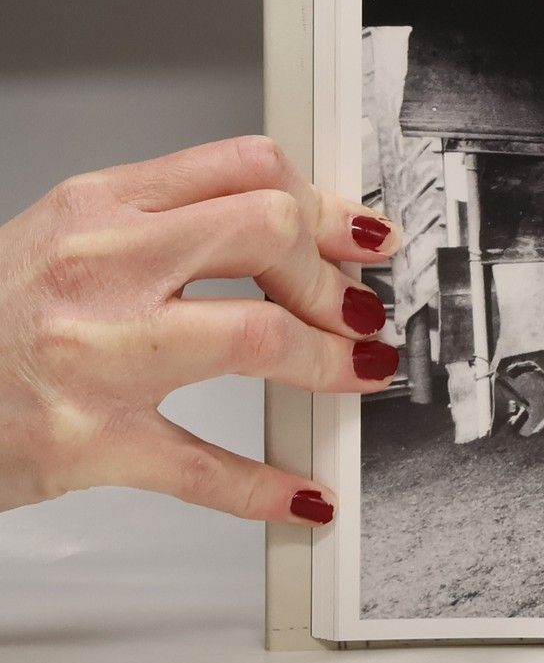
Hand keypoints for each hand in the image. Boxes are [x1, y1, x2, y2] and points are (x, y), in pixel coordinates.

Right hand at [0, 136, 400, 521]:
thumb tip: (289, 230)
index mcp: (100, 206)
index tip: (355, 237)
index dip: (321, 203)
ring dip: (330, 361)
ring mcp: (99, 358)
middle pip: (265, 233)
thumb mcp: (67, 237)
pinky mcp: (92, 443)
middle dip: (332, 277)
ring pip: (257, 337)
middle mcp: (101, 270)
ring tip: (356, 373)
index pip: (246, 168)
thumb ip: (169, 222)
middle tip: (356, 310)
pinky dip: (269, 487)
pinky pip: (206, 467)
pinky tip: (305, 494)